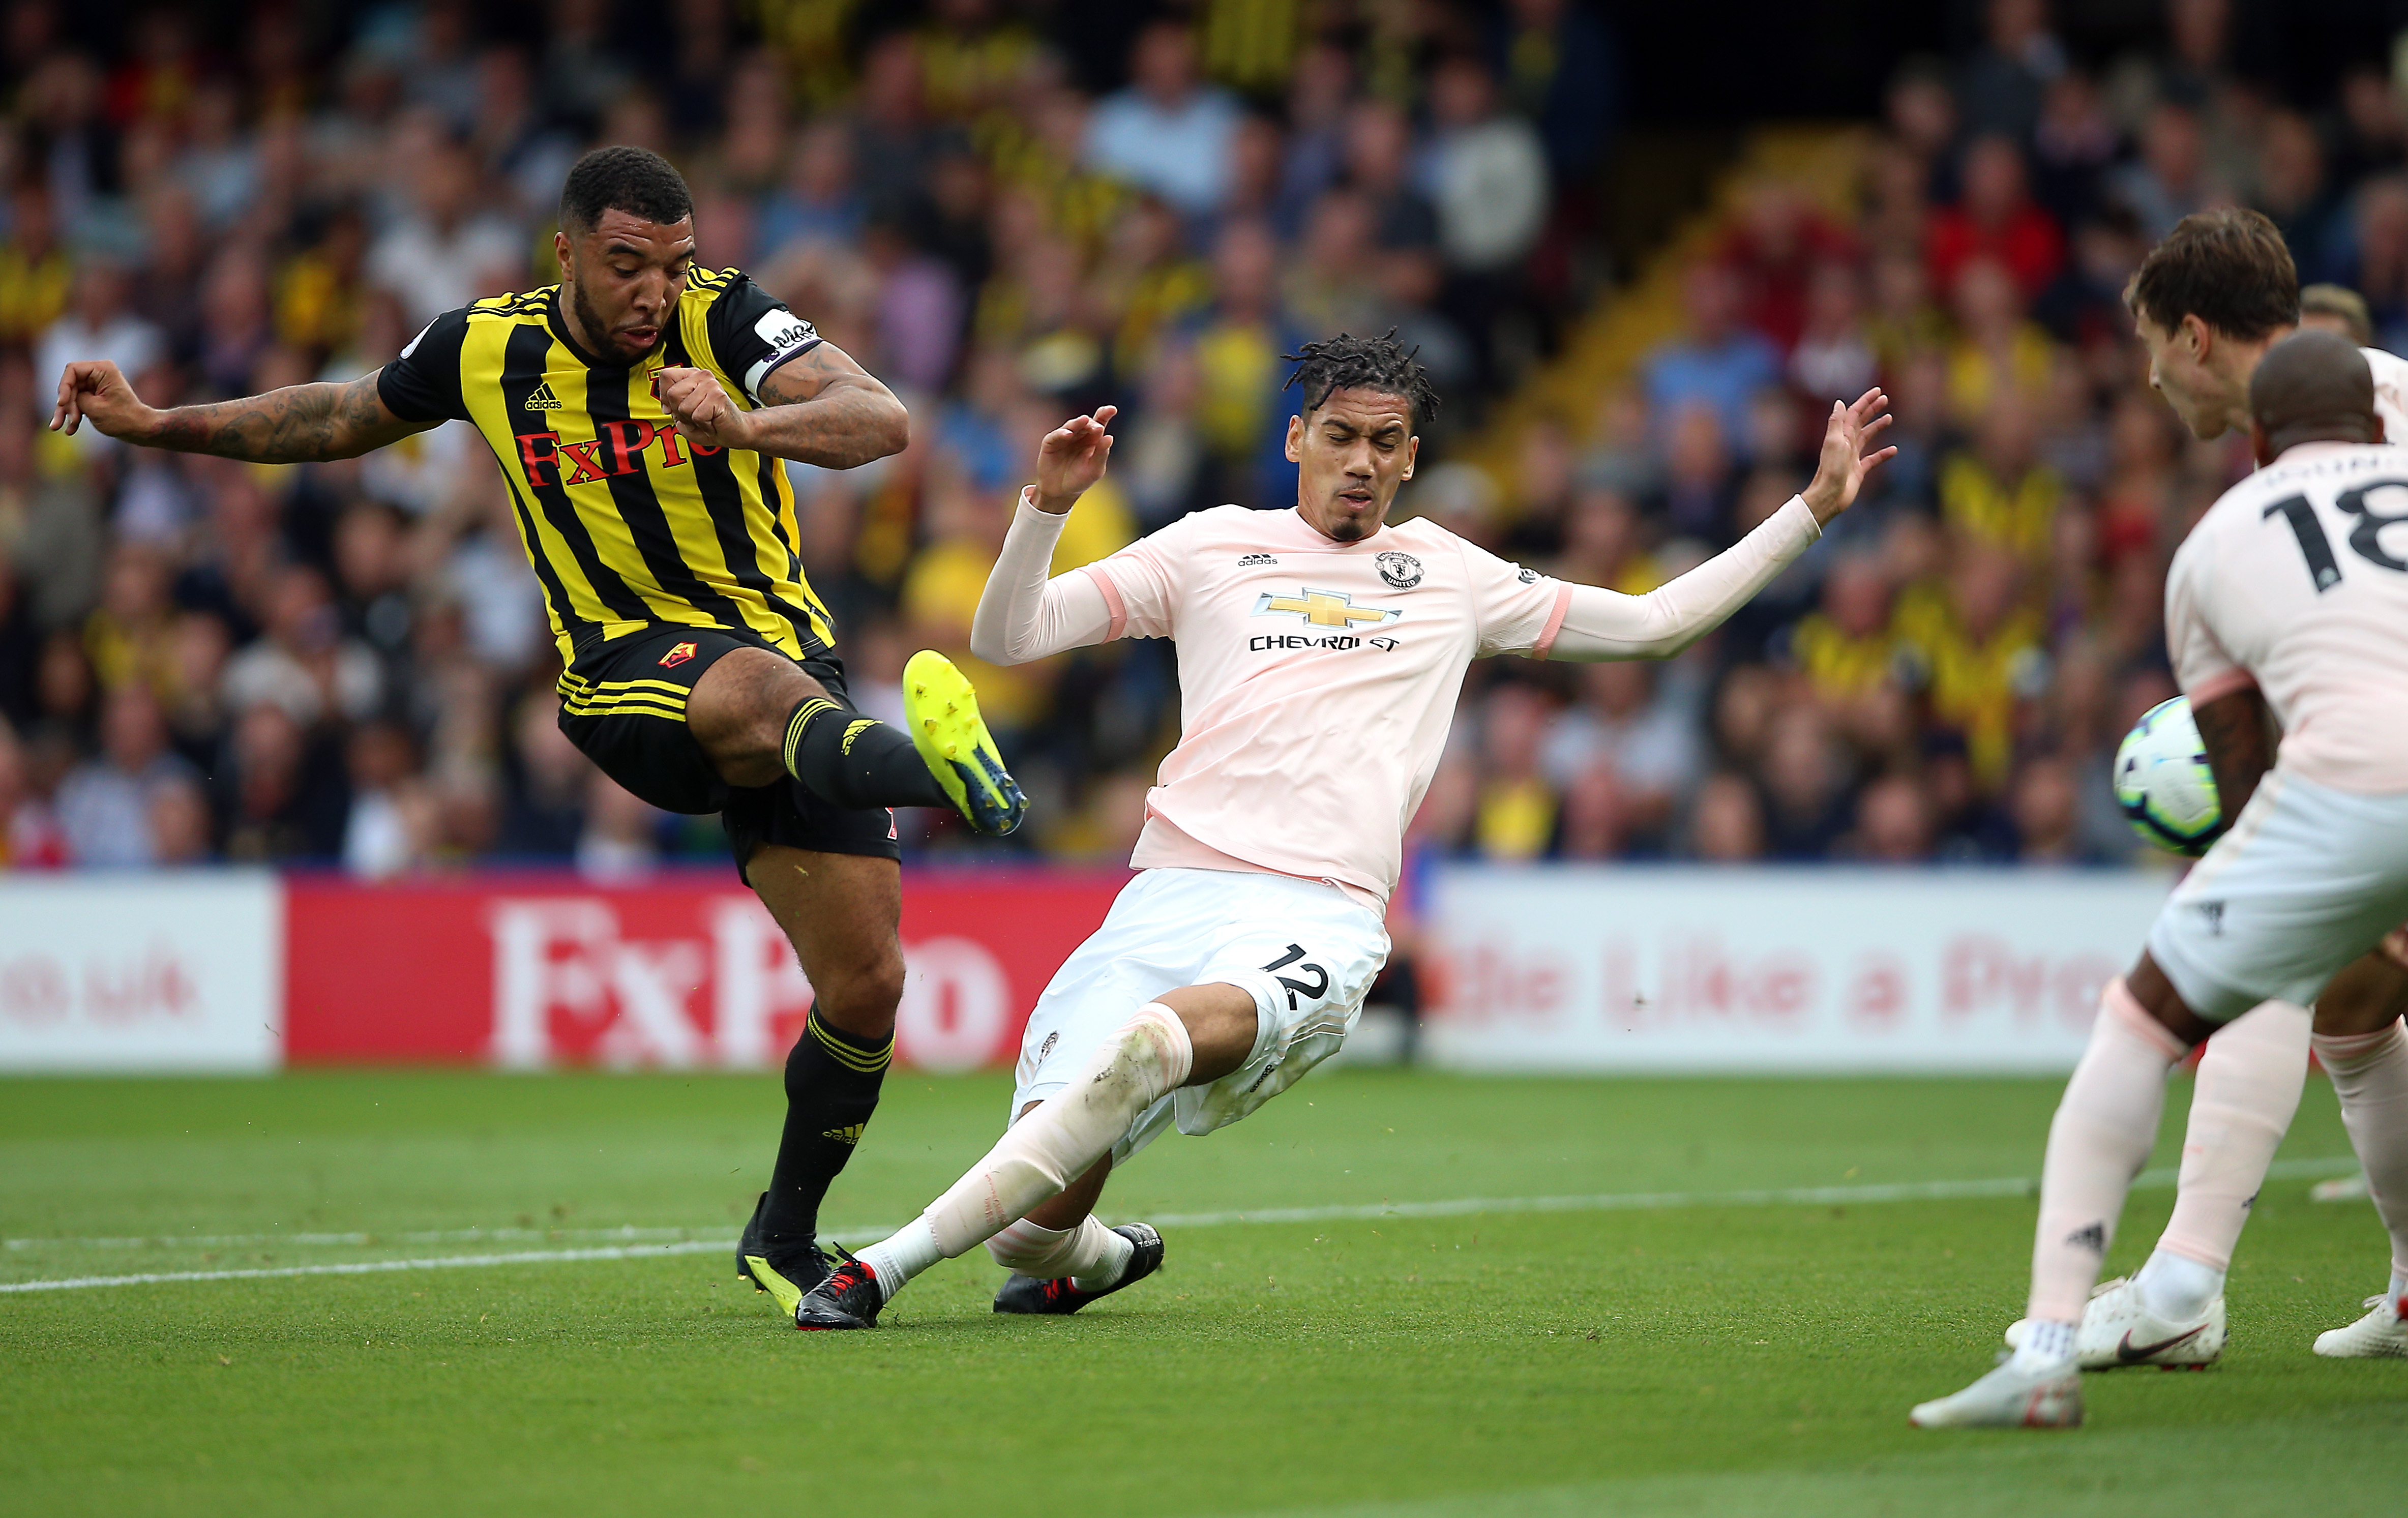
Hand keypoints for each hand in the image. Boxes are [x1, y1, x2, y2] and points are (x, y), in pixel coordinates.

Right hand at [52, 360, 156, 439]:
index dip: (64, 387)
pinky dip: (74, 415)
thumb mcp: (94, 408)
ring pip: (72, 396)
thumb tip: (65, 396)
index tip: (62, 403)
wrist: (141, 430)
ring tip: (58, 428)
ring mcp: (97, 385)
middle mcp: (99, 373)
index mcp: (103, 369)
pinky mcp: (95, 396)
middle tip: (61, 422)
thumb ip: (75, 398)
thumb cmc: (123, 418)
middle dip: (66, 405)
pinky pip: (79, 403)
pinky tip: (70, 430)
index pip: (72, 370)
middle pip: (71, 385)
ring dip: (66, 412)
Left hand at [654, 366, 750, 451]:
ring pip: (684, 407)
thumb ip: (670, 404)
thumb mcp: (682, 414)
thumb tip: (667, 405)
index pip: (666, 376)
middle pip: (672, 393)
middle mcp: (701, 376)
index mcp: (691, 376)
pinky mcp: (718, 396)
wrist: (734, 433)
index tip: (675, 408)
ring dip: (692, 420)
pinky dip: (703, 425)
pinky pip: (697, 416)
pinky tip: (711, 422)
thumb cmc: (710, 423)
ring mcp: (711, 385)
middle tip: (694, 416)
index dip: (665, 396)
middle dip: (679, 412)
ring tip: (704, 419)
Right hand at [1030, 405, 1116, 513]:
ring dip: (1078, 423)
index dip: (1105, 414)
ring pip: (1071, 425)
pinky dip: (1062, 433)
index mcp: (1093, 440)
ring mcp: (1064, 437)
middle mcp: (1079, 435)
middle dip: (1092, 423)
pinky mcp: (1051, 442)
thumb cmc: (1080, 479)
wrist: (1061, 492)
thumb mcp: (1095, 470)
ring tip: (1084, 421)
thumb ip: (1101, 454)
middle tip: (1097, 427)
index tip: (1112, 409)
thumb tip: (1109, 437)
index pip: (1100, 423)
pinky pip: (1056, 435)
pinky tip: (1068, 434)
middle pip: (1086, 423)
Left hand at [1799, 387, 1896, 524]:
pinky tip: (1893, 450)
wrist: (1829, 495)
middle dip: (1872, 410)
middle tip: (1885, 399)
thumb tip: (1839, 403)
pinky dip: (1883, 454)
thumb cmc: (1831, 470)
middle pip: (1860, 422)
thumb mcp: (1834, 442)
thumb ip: (1836, 423)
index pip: (1854, 413)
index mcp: (1840, 435)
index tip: (1878, 391)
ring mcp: (1852, 457)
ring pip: (1866, 437)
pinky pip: (1872, 459)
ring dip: (1877, 427)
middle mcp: (1846, 444)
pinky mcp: (1858, 471)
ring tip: (1889, 418)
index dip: (1865, 401)